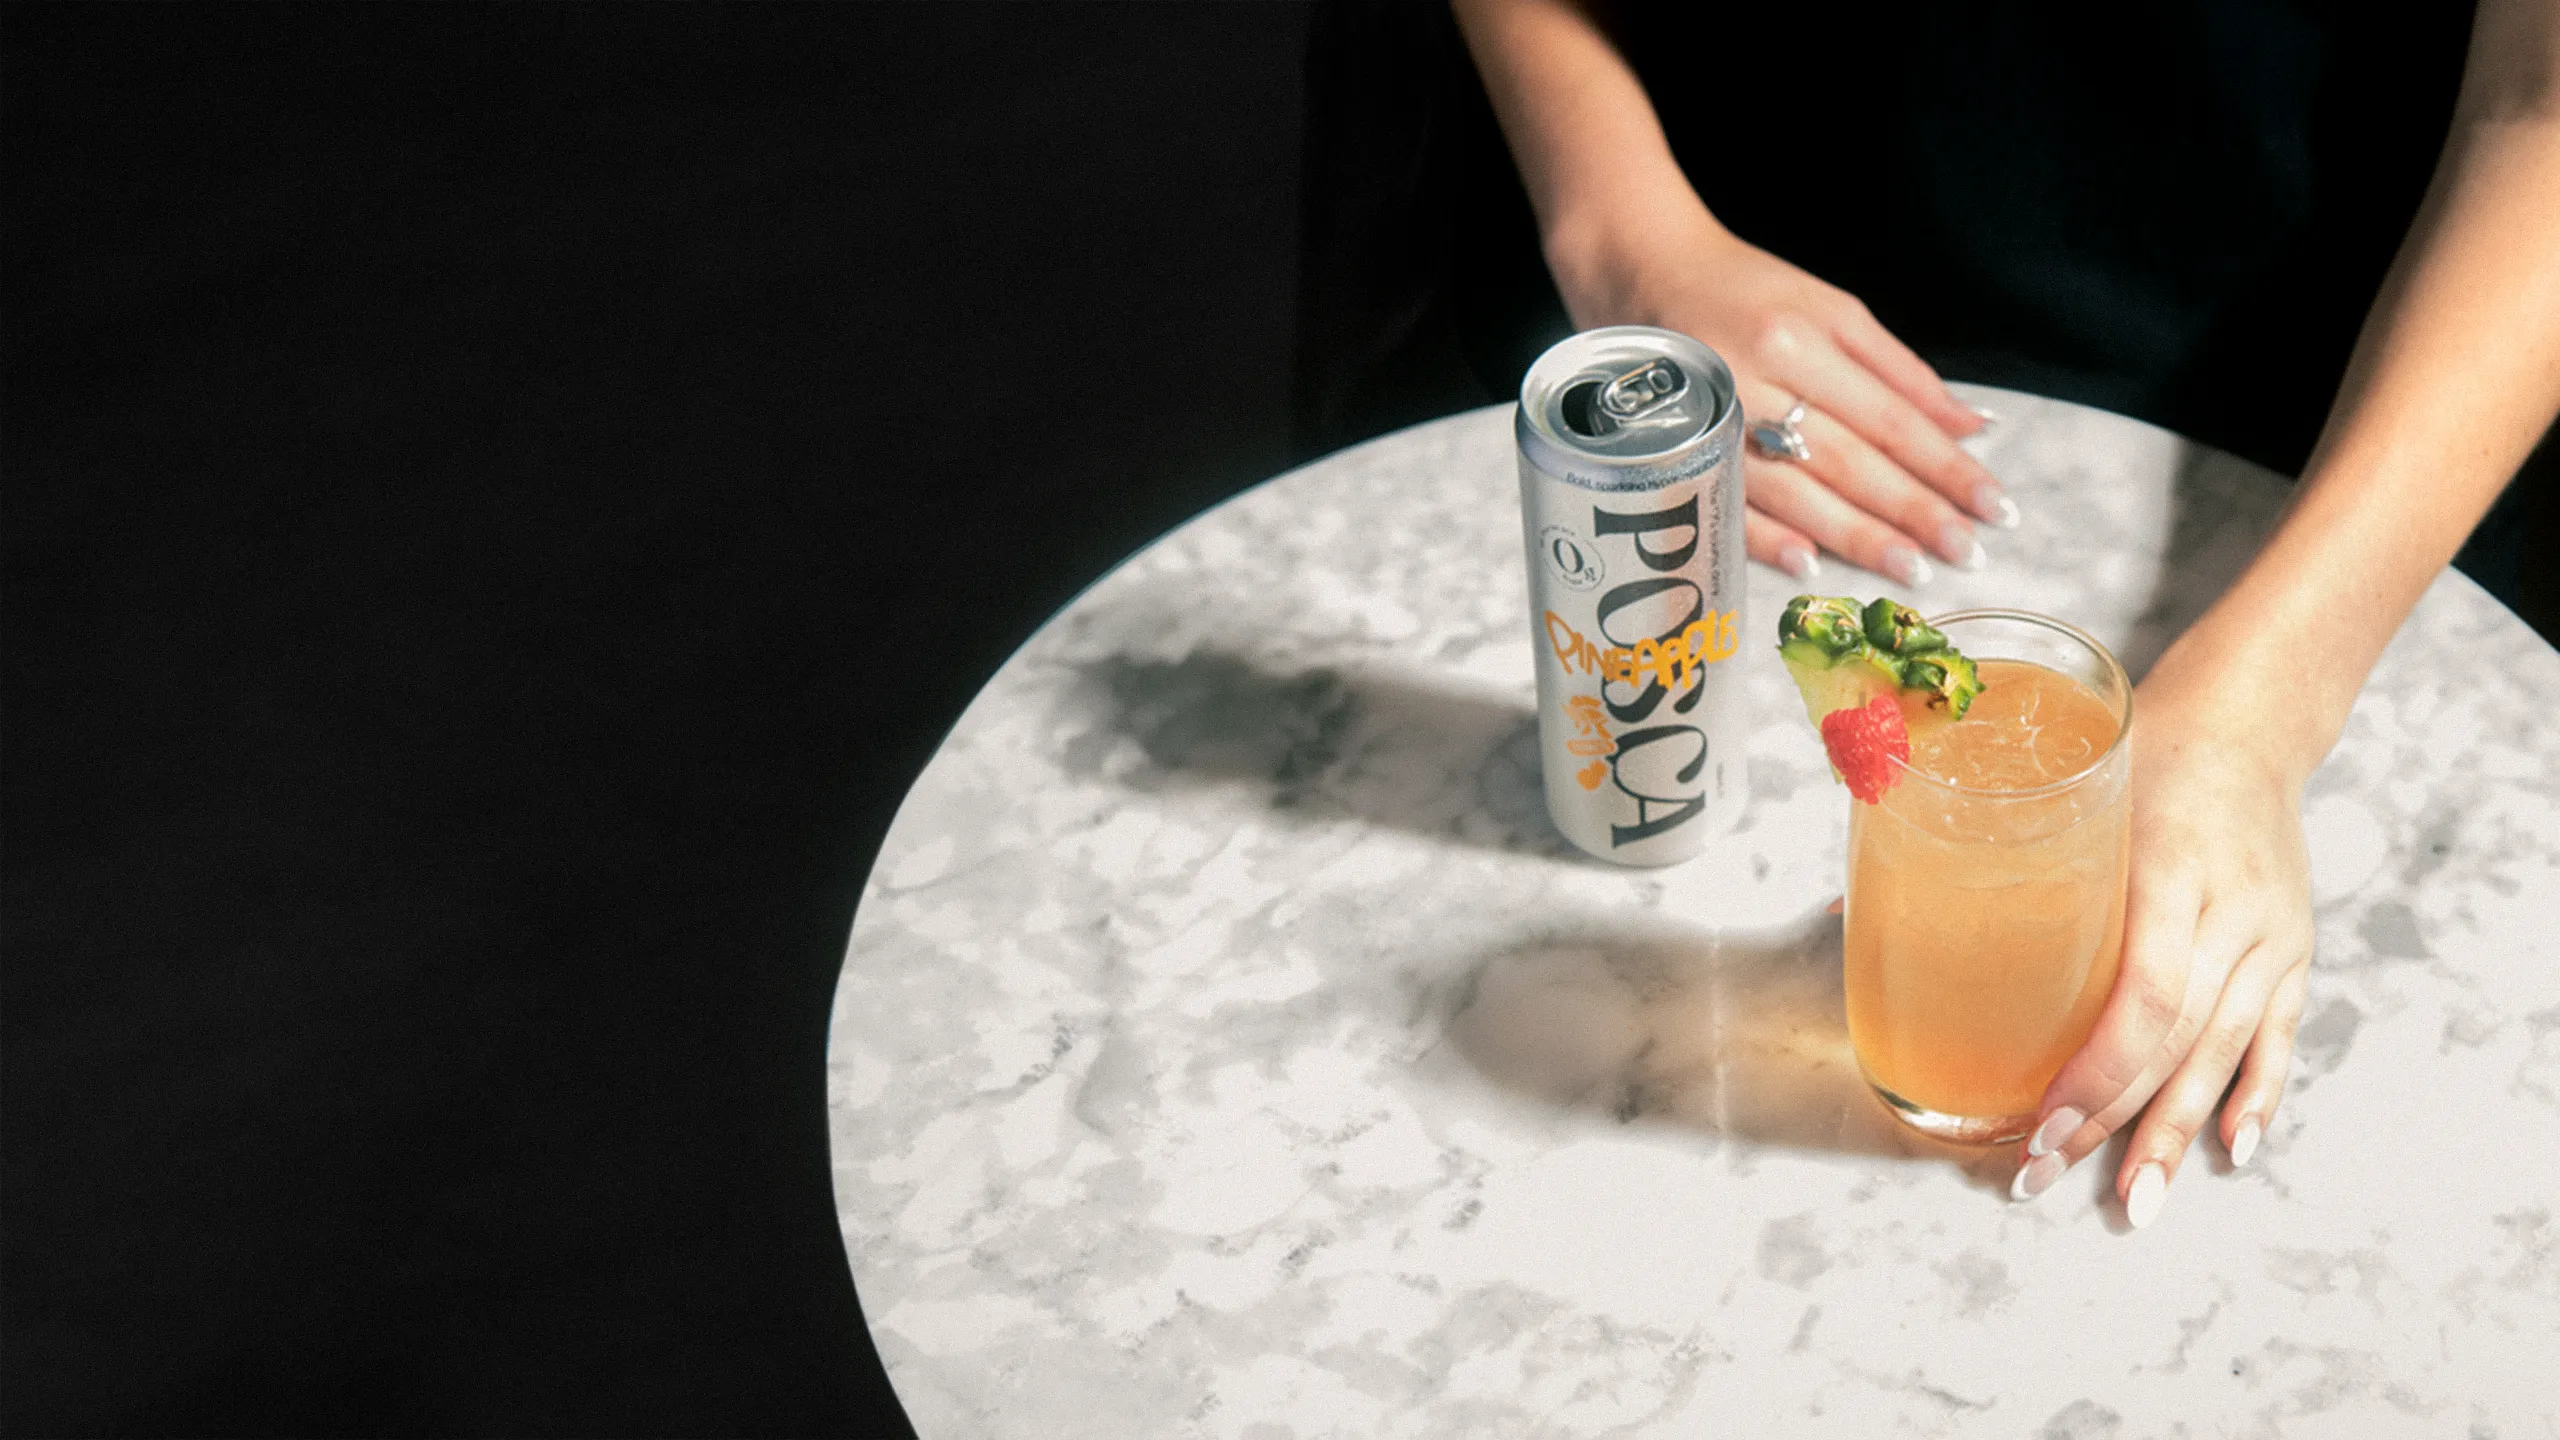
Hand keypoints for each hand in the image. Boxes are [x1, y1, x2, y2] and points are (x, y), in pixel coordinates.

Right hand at [1547, 200, 2015, 584]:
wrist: (1634, 266)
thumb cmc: (1741, 287)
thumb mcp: (1830, 308)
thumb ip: (1900, 371)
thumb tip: (1972, 427)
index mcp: (1801, 338)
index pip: (1891, 418)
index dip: (1946, 467)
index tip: (1994, 507)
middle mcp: (1755, 379)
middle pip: (1849, 460)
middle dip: (1913, 511)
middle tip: (1966, 552)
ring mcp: (1710, 419)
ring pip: (1793, 490)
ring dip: (1855, 535)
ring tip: (1910, 569)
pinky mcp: (1672, 446)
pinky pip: (1726, 502)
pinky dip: (1768, 538)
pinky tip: (1811, 566)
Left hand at [2008, 667, 2315, 1225]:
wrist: (2246, 722)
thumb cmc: (2139, 750)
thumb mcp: (2062, 787)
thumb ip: (1964, 851)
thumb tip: (1839, 908)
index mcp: (2169, 864)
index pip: (2146, 992)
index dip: (2096, 1069)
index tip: (2044, 1120)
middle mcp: (2232, 909)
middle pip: (2177, 1040)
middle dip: (2111, 1120)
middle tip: (2044, 1174)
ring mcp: (2271, 936)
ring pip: (2225, 1054)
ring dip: (2174, 1134)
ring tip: (2134, 1199)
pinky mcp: (2292, 952)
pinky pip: (2276, 1039)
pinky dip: (2255, 1096)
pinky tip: (2230, 1148)